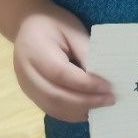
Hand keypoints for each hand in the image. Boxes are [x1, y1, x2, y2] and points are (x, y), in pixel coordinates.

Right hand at [13, 4, 115, 121]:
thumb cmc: (54, 23)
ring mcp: (27, 86)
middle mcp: (26, 73)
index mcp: (35, 51)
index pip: (61, 74)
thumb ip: (86, 52)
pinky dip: (72, 113)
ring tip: (102, 107)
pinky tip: (89, 109)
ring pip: (54, 107)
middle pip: (56, 96)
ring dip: (80, 110)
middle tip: (110, 100)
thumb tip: (103, 77)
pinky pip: (52, 110)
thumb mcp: (73, 30)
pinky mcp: (31, 94)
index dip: (86, 84)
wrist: (28, 25)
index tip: (108, 87)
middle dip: (86, 101)